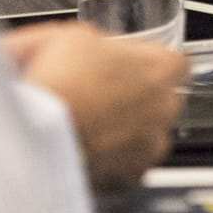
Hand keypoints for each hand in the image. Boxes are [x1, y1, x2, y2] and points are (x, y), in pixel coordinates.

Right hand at [0, 22, 188, 189]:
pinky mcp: (130, 177)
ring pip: (147, 134)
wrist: (36, 137)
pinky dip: (112, 158)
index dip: (148, 62)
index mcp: (160, 69)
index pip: (176, 62)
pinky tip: (86, 146)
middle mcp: (164, 109)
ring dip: (126, 130)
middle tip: (100, 93)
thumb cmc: (57, 83)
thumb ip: (96, 40)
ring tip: (89, 123)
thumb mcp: (72, 36)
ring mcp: (151, 146)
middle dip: (137, 96)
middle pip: (162, 99)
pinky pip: (127, 164)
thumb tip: (87, 45)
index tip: (129, 64)